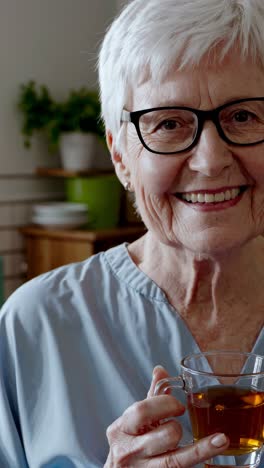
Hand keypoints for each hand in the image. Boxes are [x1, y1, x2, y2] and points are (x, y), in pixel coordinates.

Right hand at [104, 366, 228, 466]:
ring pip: (176, 459)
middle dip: (178, 427)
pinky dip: (199, 456)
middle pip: (166, 435)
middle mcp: (128, 452)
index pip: (143, 411)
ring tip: (197, 440)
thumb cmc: (128, 444)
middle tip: (180, 422)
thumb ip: (150, 397)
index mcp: (121, 429)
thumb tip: (160, 370)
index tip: (179, 406)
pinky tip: (217, 447)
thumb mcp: (134, 421)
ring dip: (193, 447)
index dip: (166, 404)